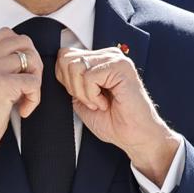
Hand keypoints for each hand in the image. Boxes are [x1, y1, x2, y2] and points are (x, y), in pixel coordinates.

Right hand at [0, 28, 42, 189]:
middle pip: (23, 42)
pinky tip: (23, 110)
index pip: (7, 34)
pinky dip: (34, 98)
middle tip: (29, 84)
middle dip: (34, 62)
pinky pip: (33, 82)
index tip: (20, 73)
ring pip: (31, 59)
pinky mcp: (2, 84)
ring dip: (36, 81)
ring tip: (25, 99)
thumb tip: (24, 63)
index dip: (21, 51)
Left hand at [56, 46, 179, 183]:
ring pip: (75, 66)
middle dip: (72, 86)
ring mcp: (115, 59)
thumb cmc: (114, 122)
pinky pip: (89, 77)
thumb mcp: (81, 100)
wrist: (135, 137)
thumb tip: (58, 68)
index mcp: (99, 60)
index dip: (65, 81)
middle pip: (65, 59)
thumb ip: (70, 83)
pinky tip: (106, 103)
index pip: (64, 56)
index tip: (83, 97)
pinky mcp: (121, 67)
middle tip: (91, 101)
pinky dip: (93, 96)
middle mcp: (107, 55)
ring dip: (83, 93)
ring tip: (100, 102)